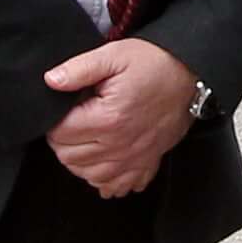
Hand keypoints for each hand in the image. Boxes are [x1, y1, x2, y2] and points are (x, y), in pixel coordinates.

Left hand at [41, 38, 196, 198]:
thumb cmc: (154, 64)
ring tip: (85, 139)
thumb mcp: (114, 55)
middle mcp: (119, 145)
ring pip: (88, 175)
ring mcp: (133, 158)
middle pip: (69, 158)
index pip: (60, 134)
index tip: (63, 110)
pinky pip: (115, 186)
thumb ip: (79, 69)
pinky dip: (103, 179)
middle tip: (72, 122)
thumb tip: (51, 81)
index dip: (53, 122)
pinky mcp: (146, 164)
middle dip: (62, 141)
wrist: (190, 74)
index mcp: (108, 118)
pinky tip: (104, 160)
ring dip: (79, 161)